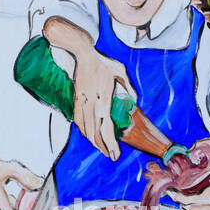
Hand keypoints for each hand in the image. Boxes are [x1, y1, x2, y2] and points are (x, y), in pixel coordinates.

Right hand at [71, 46, 134, 160]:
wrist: (82, 53)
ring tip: (101, 148)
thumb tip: (133, 102)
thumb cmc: (103, 62)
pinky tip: (88, 135)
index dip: (110, 144)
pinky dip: (83, 131)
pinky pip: (77, 120)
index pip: (106, 128)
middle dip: (102, 147)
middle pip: (94, 133)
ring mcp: (81, 102)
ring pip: (84, 129)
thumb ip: (128, 87)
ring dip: (92, 141)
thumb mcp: (121, 71)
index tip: (115, 154)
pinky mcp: (75, 99)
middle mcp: (90, 104)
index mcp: (103, 99)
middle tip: (111, 155)